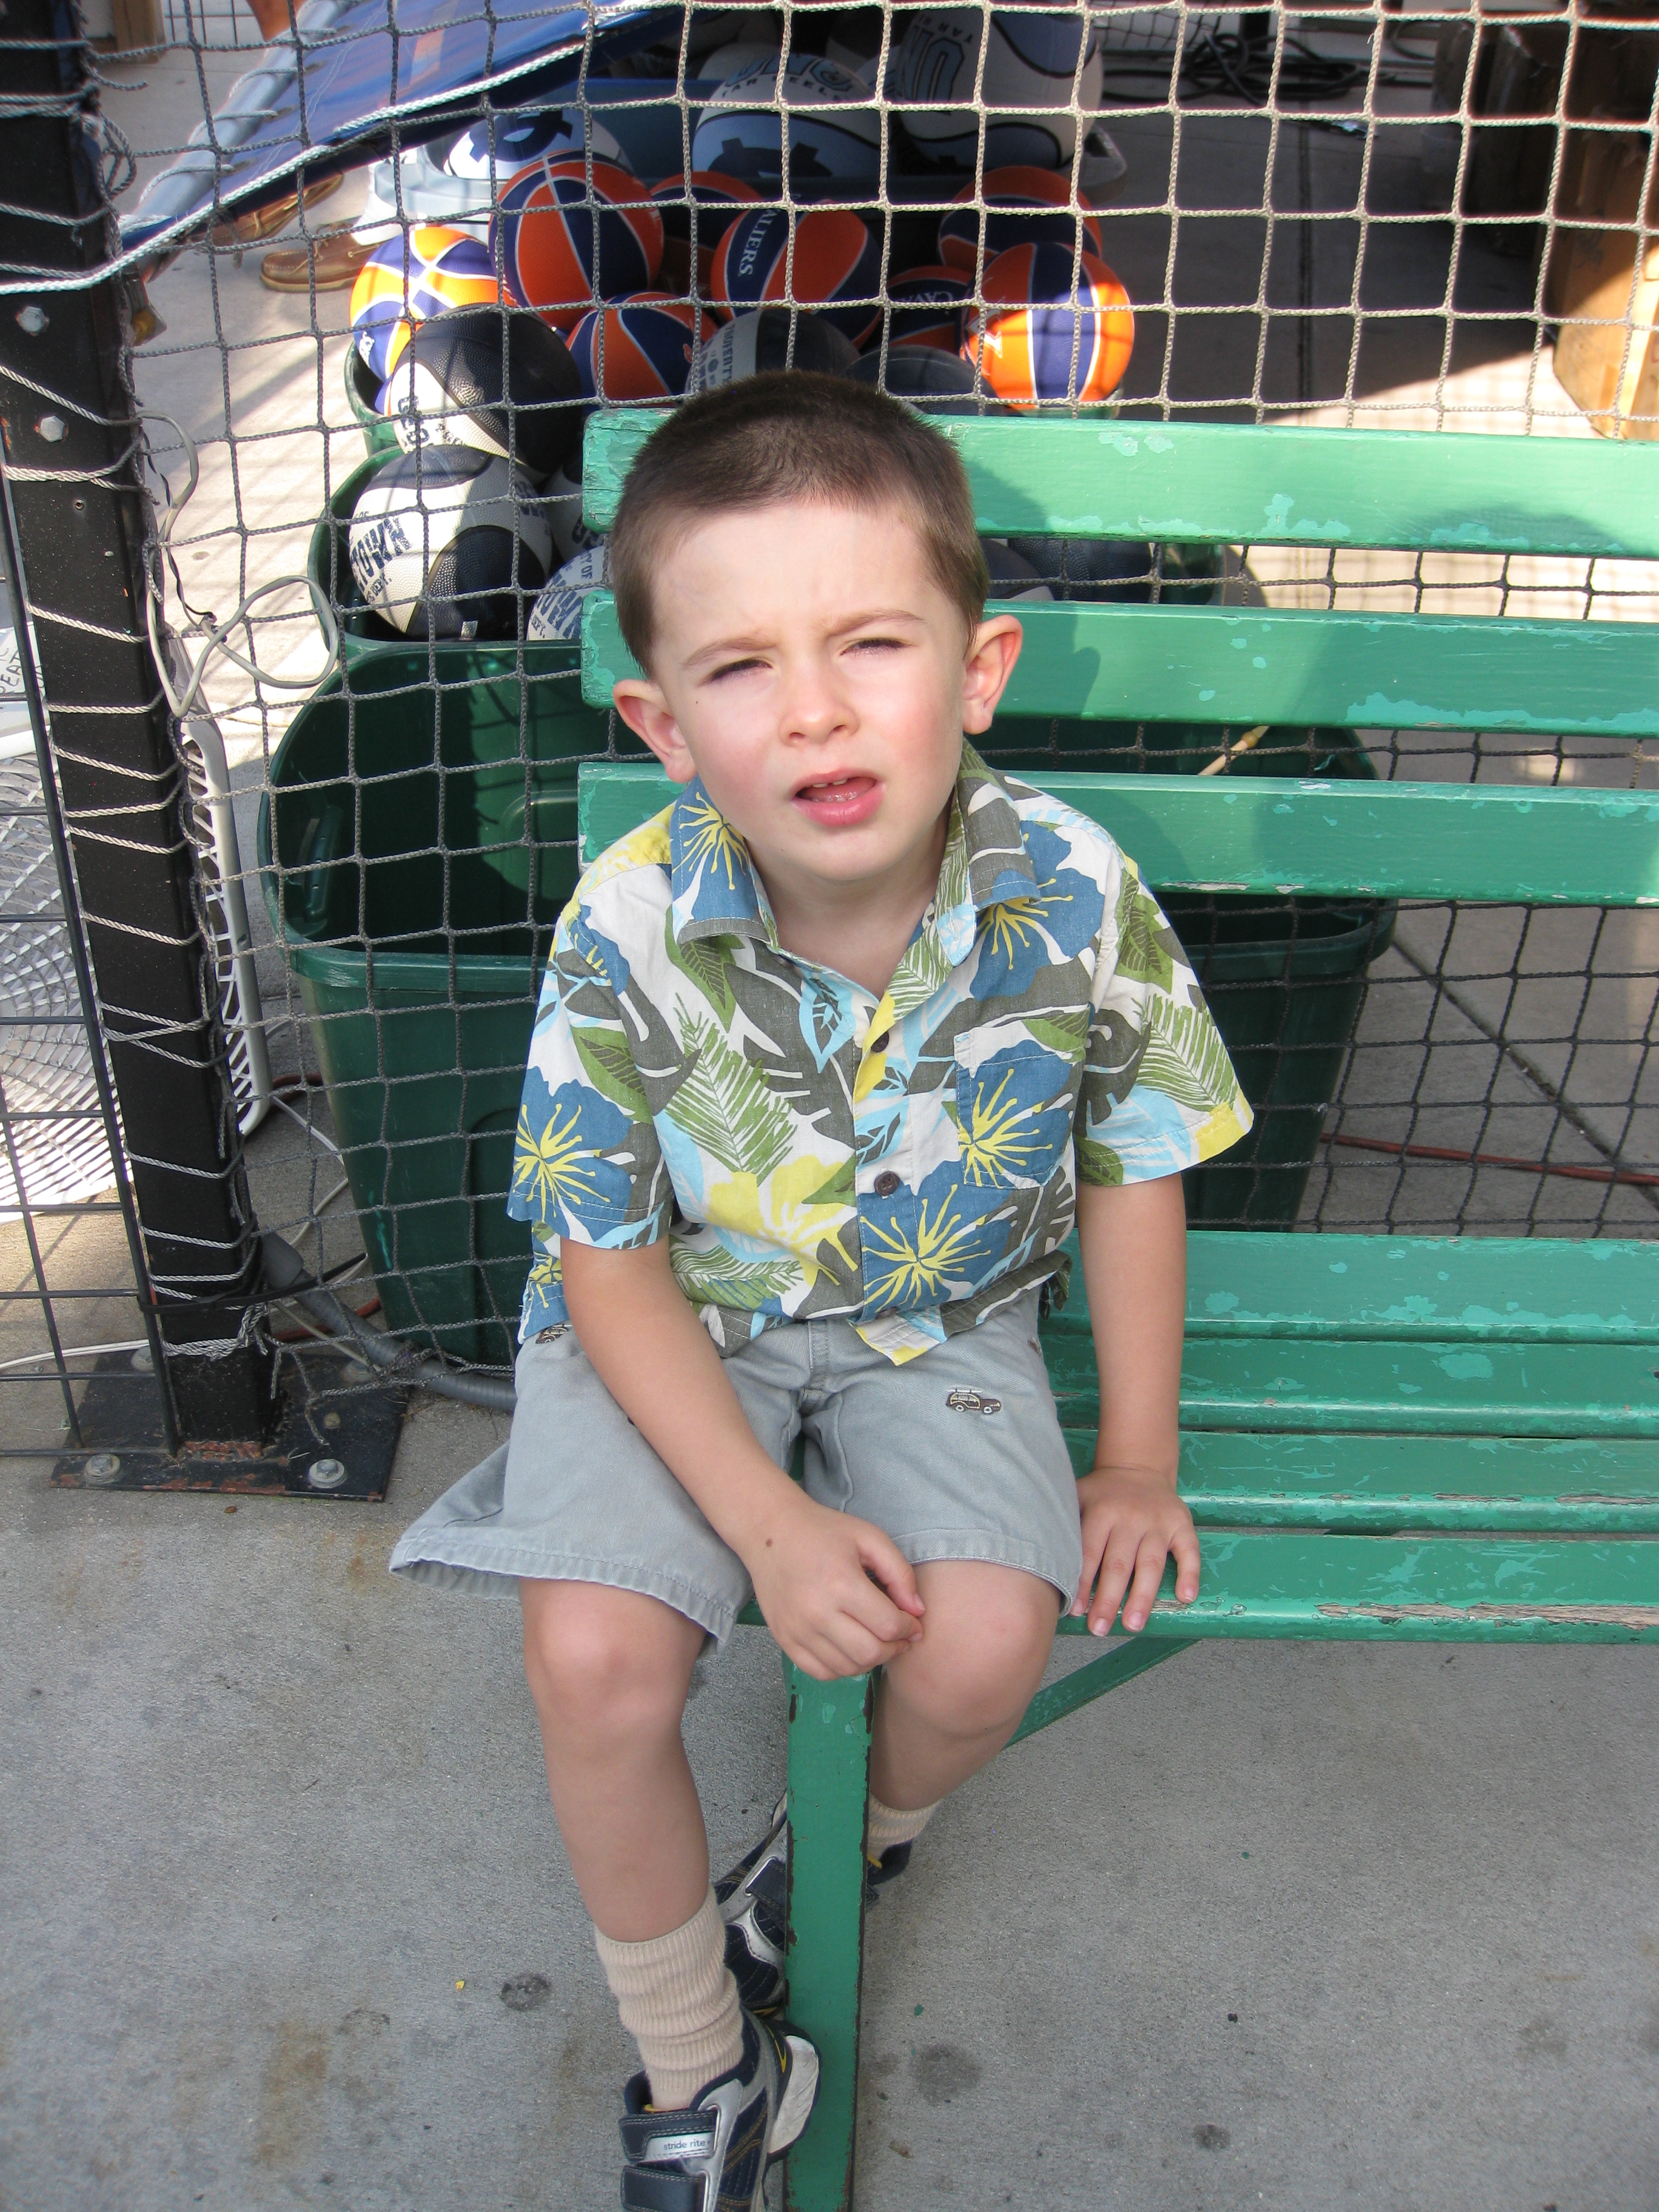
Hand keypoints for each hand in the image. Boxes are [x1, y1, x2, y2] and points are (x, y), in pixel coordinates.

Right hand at [744, 1490, 924, 1681]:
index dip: (910, 1629)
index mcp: (841, 1583)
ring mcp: (797, 1630)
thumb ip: (899, 1573)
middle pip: (870, 1653)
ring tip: (877, 1642)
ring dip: (871, 1661)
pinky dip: (842, 1669)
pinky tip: (850, 1649)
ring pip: (847, 1668)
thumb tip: (917, 1611)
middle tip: (900, 1636)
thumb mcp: (869, 1537)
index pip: (888, 1625)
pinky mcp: (784, 1639)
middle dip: (894, 1648)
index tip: (914, 1623)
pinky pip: (821, 1672)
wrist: (769, 1532)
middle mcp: (816, 1612)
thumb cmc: (823, 1531)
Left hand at [1072, 1464, 1199, 1636]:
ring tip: (1133, 1624)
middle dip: (1108, 1599)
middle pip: (1119, 1564)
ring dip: (1142, 1596)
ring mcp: (1158, 1522)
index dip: (1082, 1583)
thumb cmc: (1102, 1493)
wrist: (1139, 1465)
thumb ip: (1063, 1524)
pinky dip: (1189, 1574)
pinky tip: (1185, 1597)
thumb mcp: (1077, 1496)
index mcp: (1101, 1511)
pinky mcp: (1182, 1524)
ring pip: (1151, 1564)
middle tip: (1100, 1628)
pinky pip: (1189, 1551)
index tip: (1076, 1611)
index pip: (1089, 1552)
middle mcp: (1130, 1517)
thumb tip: (1042, 1564)